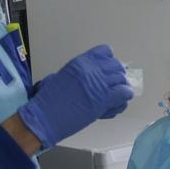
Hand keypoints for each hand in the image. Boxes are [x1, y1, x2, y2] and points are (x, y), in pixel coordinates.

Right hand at [18, 45, 132, 148]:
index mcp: (80, 62)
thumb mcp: (60, 77)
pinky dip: (124, 97)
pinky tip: (119, 102)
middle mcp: (91, 69)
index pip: (105, 52)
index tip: (109, 71)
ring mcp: (98, 83)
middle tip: (116, 85)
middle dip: (118, 75)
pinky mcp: (103, 99)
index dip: (110, 61)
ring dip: (122, 88)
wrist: (44, 116)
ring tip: (118, 96)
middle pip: (116, 66)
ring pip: (122, 80)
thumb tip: (87, 78)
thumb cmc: (48, 101)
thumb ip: (76, 74)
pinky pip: (124, 93)